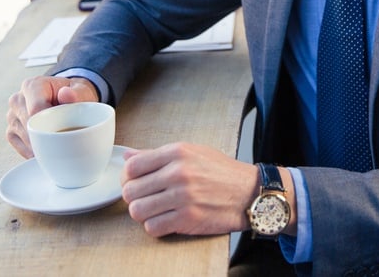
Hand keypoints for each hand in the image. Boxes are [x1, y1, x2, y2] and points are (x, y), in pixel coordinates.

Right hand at [6, 76, 98, 157]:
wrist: (68, 100)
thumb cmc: (74, 96)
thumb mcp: (82, 91)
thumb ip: (77, 93)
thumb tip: (66, 94)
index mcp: (32, 85)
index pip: (35, 109)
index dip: (51, 123)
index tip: (65, 129)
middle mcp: (18, 99)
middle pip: (29, 126)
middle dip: (49, 135)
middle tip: (67, 138)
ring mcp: (12, 116)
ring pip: (25, 138)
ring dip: (43, 144)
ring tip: (61, 140)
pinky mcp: (11, 131)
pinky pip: (21, 147)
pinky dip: (36, 151)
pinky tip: (49, 148)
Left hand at [121, 143, 292, 237]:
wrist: (250, 192)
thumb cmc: (222, 172)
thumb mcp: (192, 152)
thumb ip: (158, 155)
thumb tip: (128, 155)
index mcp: (178, 153)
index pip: (132, 166)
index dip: (128, 177)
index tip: (135, 182)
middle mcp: (178, 173)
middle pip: (131, 191)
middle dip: (135, 197)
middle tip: (147, 198)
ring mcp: (183, 197)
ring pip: (137, 211)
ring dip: (143, 213)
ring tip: (155, 210)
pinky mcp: (188, 219)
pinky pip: (153, 227)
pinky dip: (156, 226)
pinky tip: (166, 220)